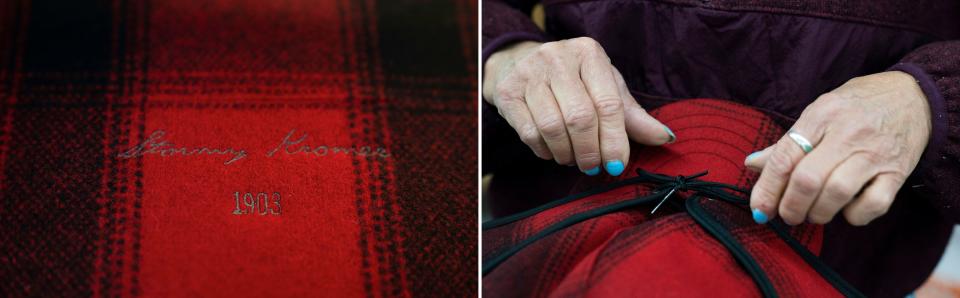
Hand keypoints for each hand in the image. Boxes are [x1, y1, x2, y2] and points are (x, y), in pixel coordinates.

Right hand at [482, 38, 673, 175]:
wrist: (520, 64)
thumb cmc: (573, 80)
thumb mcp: (605, 88)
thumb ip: (632, 115)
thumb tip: (665, 138)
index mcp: (589, 53)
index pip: (607, 103)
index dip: (614, 140)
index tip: (617, 164)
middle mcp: (557, 57)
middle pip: (580, 117)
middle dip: (590, 151)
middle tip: (594, 168)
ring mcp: (529, 73)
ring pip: (553, 127)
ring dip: (567, 154)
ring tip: (574, 160)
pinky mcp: (508, 93)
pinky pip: (530, 133)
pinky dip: (546, 151)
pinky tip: (554, 152)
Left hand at [745, 71, 931, 225]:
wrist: (914, 98)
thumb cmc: (856, 107)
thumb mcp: (819, 113)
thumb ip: (787, 142)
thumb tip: (751, 164)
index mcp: (821, 116)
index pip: (785, 157)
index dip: (767, 189)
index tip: (759, 209)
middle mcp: (847, 134)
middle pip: (807, 179)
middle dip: (790, 206)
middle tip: (787, 215)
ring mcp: (874, 154)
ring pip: (836, 194)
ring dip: (818, 213)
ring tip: (814, 213)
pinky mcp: (897, 173)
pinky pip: (873, 205)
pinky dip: (854, 215)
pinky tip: (847, 210)